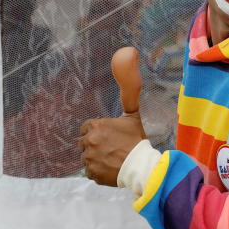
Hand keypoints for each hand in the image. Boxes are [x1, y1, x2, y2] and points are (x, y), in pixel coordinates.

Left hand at [79, 47, 145, 185]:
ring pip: (87, 157)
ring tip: (113, 159)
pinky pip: (90, 171)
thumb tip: (130, 54)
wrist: (143, 166)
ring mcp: (89, 159)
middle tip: (113, 148)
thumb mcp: (132, 114)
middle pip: (86, 142)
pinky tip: (111, 168)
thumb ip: (129, 90)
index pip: (88, 128)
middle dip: (96, 145)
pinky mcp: (91, 174)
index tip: (110, 136)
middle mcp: (89, 142)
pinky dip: (98, 171)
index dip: (99, 131)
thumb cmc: (137, 139)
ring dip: (97, 158)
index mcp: (96, 126)